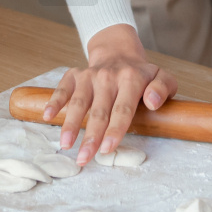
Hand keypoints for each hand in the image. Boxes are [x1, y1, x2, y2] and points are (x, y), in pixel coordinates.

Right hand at [43, 24, 176, 164]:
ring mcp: (89, 75)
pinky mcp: (75, 75)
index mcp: (131, 79)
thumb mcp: (161, 77)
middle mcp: (108, 76)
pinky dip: (55, 101)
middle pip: (99, 111)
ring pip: (78, 102)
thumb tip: (153, 102)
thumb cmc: (141, 75)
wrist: (119, 53)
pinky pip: (62, 88)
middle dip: (90, 136)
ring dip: (70, 124)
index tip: (107, 148)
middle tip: (84, 158)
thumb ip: (163, 88)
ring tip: (65, 145)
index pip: (122, 108)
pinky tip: (48, 116)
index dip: (115, 129)